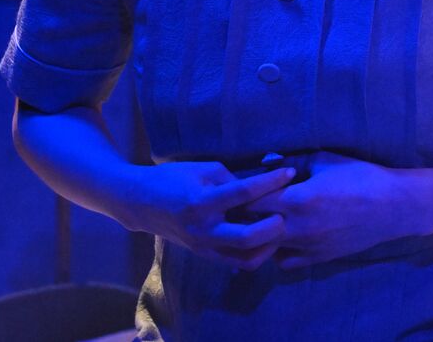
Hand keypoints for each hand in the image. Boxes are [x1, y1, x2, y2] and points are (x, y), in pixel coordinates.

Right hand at [120, 161, 294, 270]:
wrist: (141, 203)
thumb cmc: (172, 179)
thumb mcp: (203, 169)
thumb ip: (232, 179)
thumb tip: (261, 186)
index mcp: (202, 202)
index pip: (244, 193)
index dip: (271, 182)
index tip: (291, 172)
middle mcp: (204, 229)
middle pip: (248, 238)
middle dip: (274, 226)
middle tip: (286, 212)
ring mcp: (204, 246)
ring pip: (246, 258)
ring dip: (268, 245)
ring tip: (279, 227)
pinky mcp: (205, 255)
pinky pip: (236, 261)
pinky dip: (255, 252)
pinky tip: (265, 238)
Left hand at [239, 151, 412, 268]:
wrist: (392, 207)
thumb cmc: (360, 177)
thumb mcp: (325, 161)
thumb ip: (294, 161)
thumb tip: (269, 160)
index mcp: (297, 199)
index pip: (252, 201)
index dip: (243, 193)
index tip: (239, 187)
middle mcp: (297, 228)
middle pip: (253, 228)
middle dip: (246, 216)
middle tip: (244, 205)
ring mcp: (307, 247)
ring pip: (266, 249)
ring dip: (260, 236)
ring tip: (261, 222)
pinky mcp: (318, 259)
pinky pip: (285, 262)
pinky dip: (278, 252)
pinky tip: (283, 238)